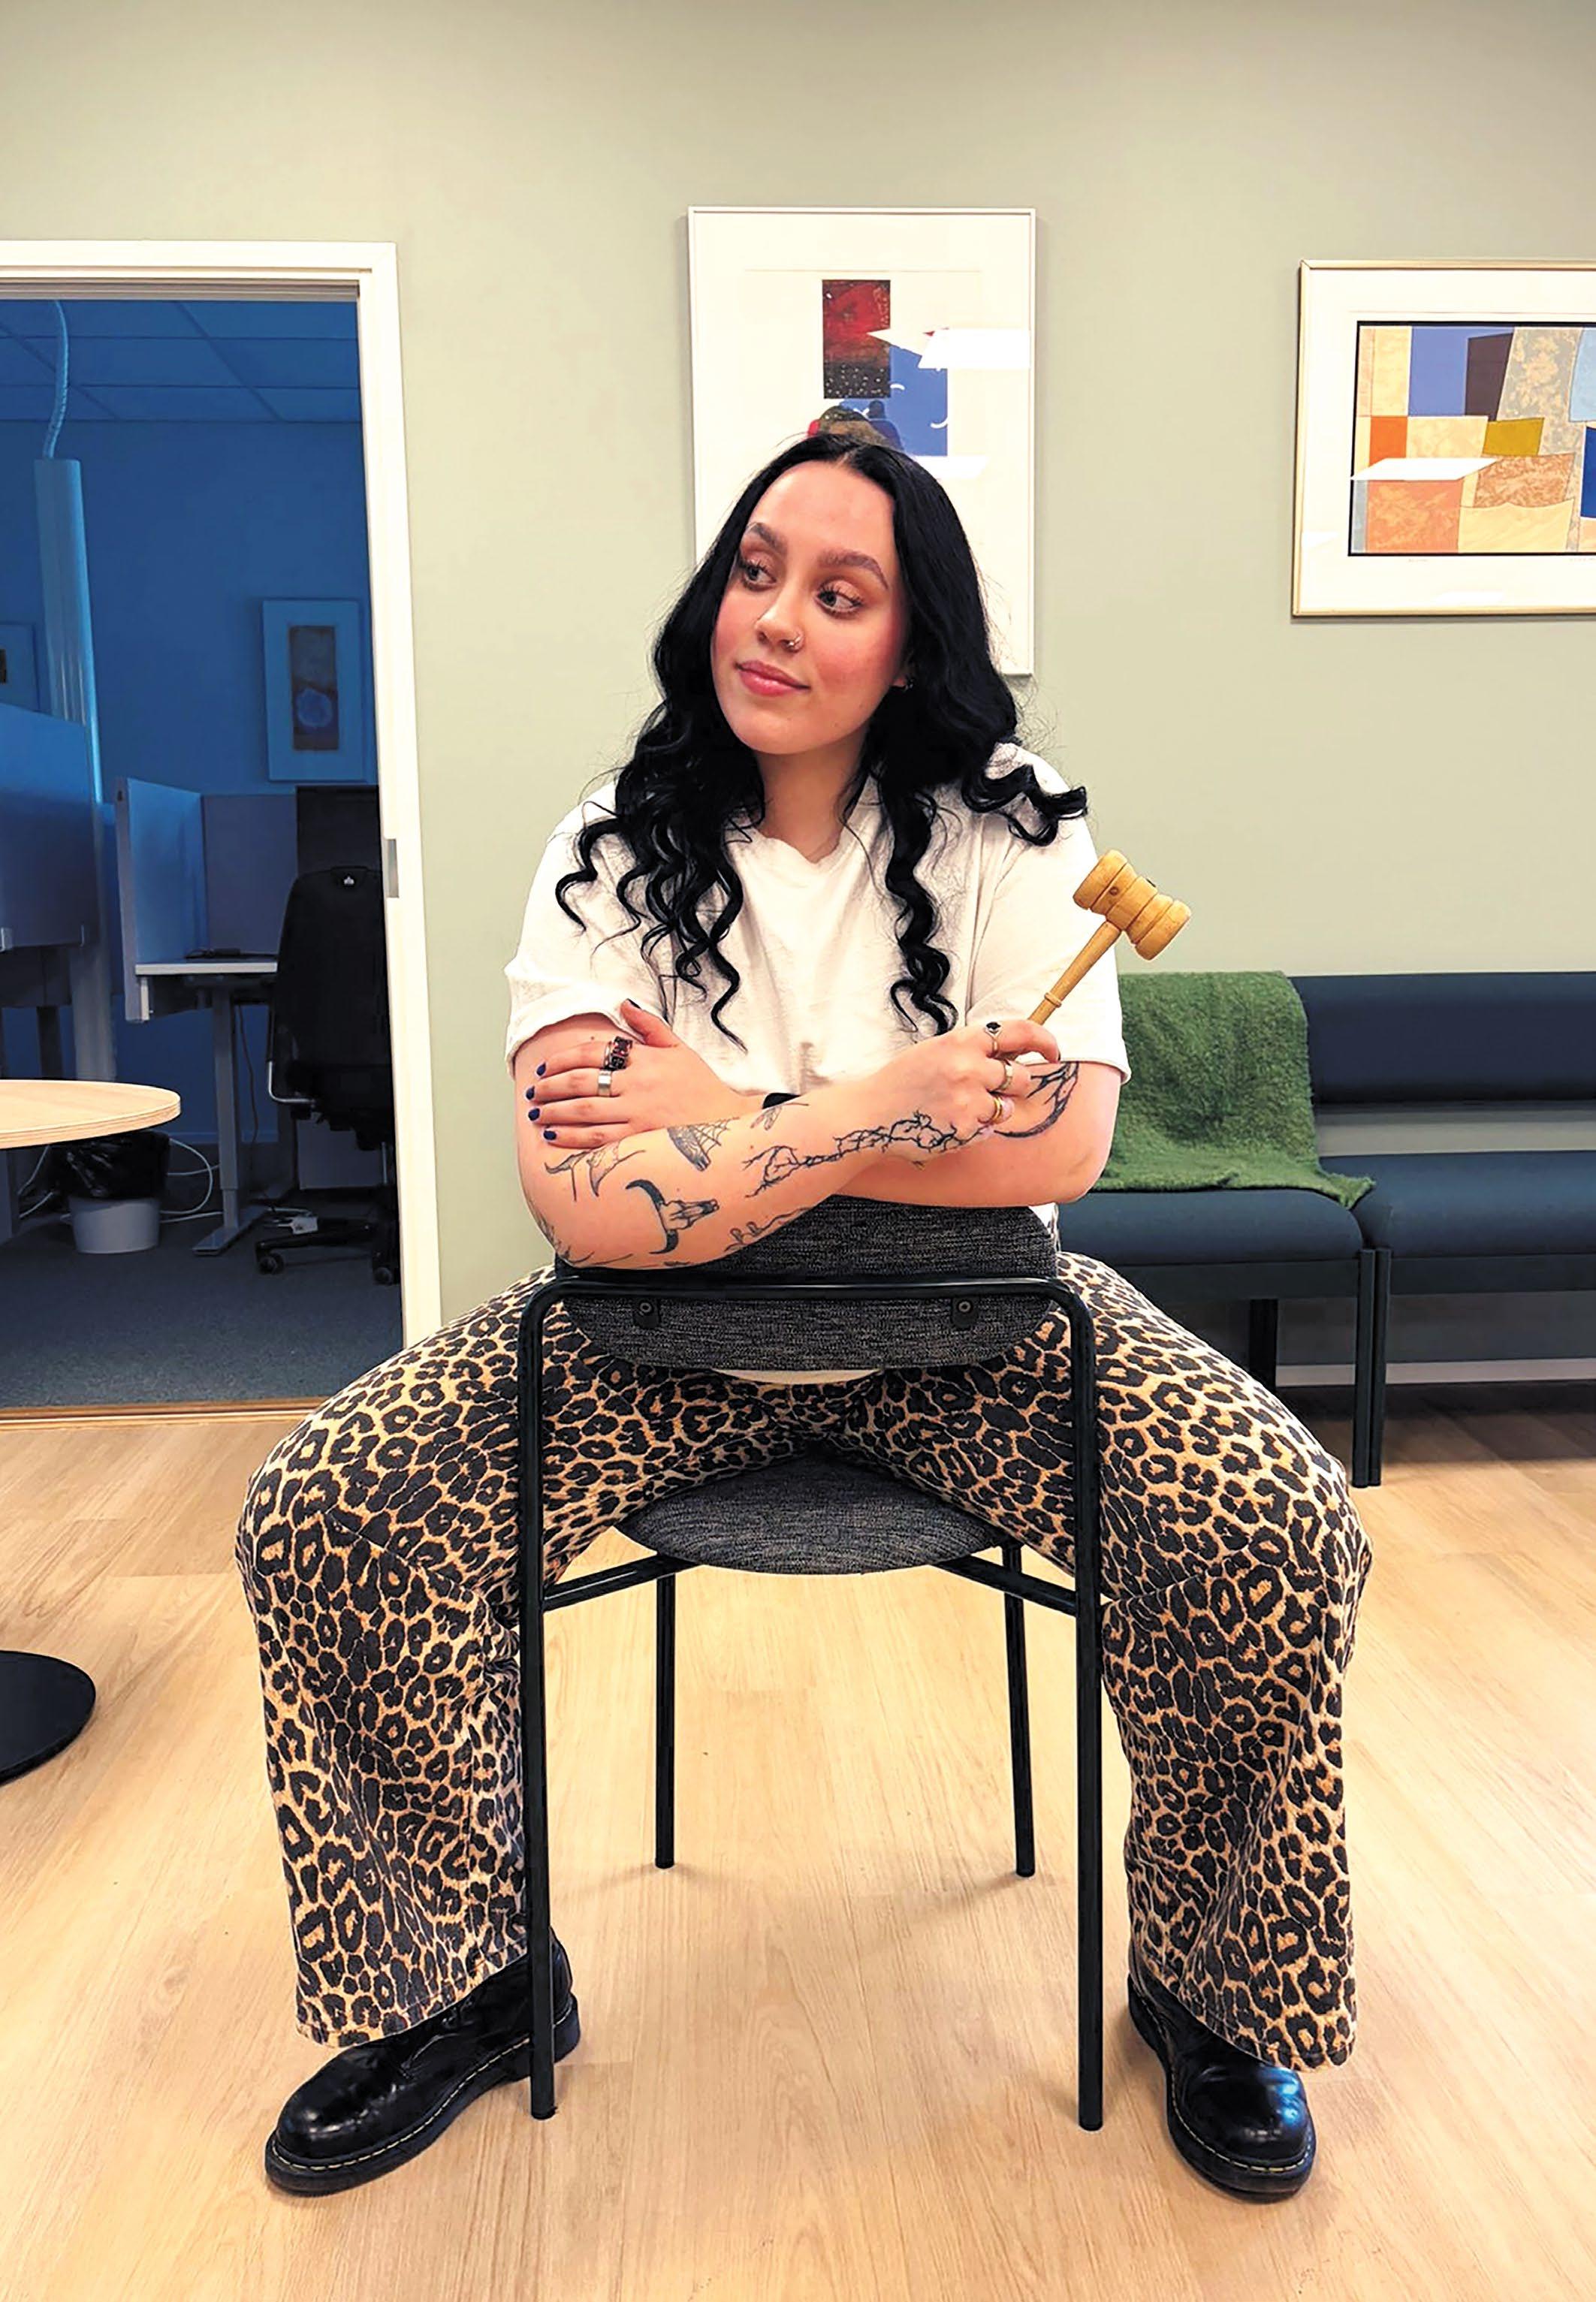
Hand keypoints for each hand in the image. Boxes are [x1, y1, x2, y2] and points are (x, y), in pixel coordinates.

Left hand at [527, 998, 747, 1147]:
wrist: (730, 1122)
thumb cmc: (702, 1087)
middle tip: (533, 1091)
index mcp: (646, 1059)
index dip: (564, 1059)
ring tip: (537, 1114)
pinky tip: (554, 1137)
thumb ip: (650, 1028)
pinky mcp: (642, 1138)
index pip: (595, 1052)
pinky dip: (572, 1137)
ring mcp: (640, 1112)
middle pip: (582, 1081)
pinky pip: (599, 1138)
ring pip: (585, 1110)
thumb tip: (623, 1004)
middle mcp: (639, 1084)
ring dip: (555, 1111)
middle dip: (551, 1086)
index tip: (547, 1067)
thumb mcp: (680, 1050)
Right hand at [870, 1016, 1063, 1163]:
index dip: (1044, 1041)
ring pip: (1008, 1107)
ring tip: (959, 1108)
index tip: (1053, 1052)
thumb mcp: (937, 1051)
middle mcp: (968, 1067)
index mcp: (961, 1041)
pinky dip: (976, 1129)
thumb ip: (974, 1049)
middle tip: (986, 1091)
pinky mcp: (966, 1128)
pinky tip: (948, 1123)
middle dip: (1010, 1086)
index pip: (1019, 1032)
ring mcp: (968, 1099)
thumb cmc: (902, 1082)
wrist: (869, 1114)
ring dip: (993, 1110)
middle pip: (1020, 1076)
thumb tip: (1015, 1050)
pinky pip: (989, 1129)